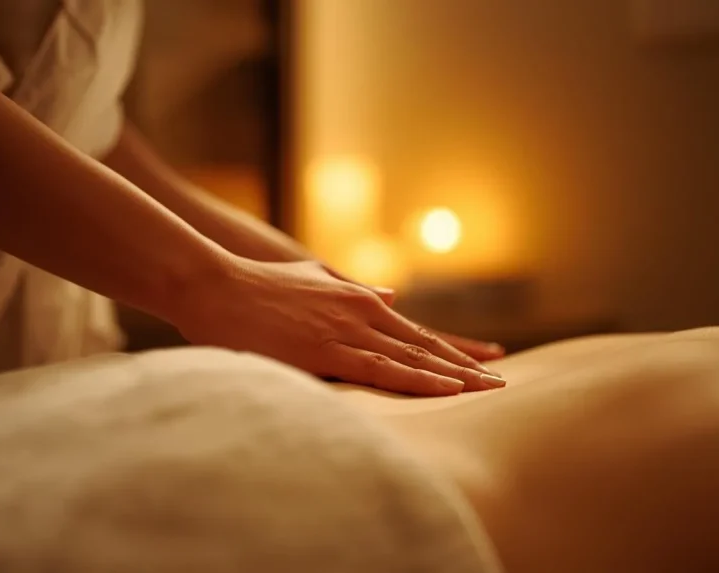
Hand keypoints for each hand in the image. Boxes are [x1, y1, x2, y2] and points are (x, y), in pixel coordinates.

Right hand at [173, 258, 505, 395]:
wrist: (216, 284)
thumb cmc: (258, 285)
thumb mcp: (316, 279)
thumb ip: (355, 288)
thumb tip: (391, 294)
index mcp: (362, 300)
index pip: (417, 332)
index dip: (452, 350)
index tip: (484, 362)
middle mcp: (364, 312)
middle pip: (425, 345)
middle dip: (466, 366)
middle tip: (503, 383)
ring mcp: (348, 330)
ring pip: (413, 357)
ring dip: (454, 376)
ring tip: (490, 391)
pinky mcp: (326, 350)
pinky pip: (382, 369)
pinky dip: (418, 379)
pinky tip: (446, 389)